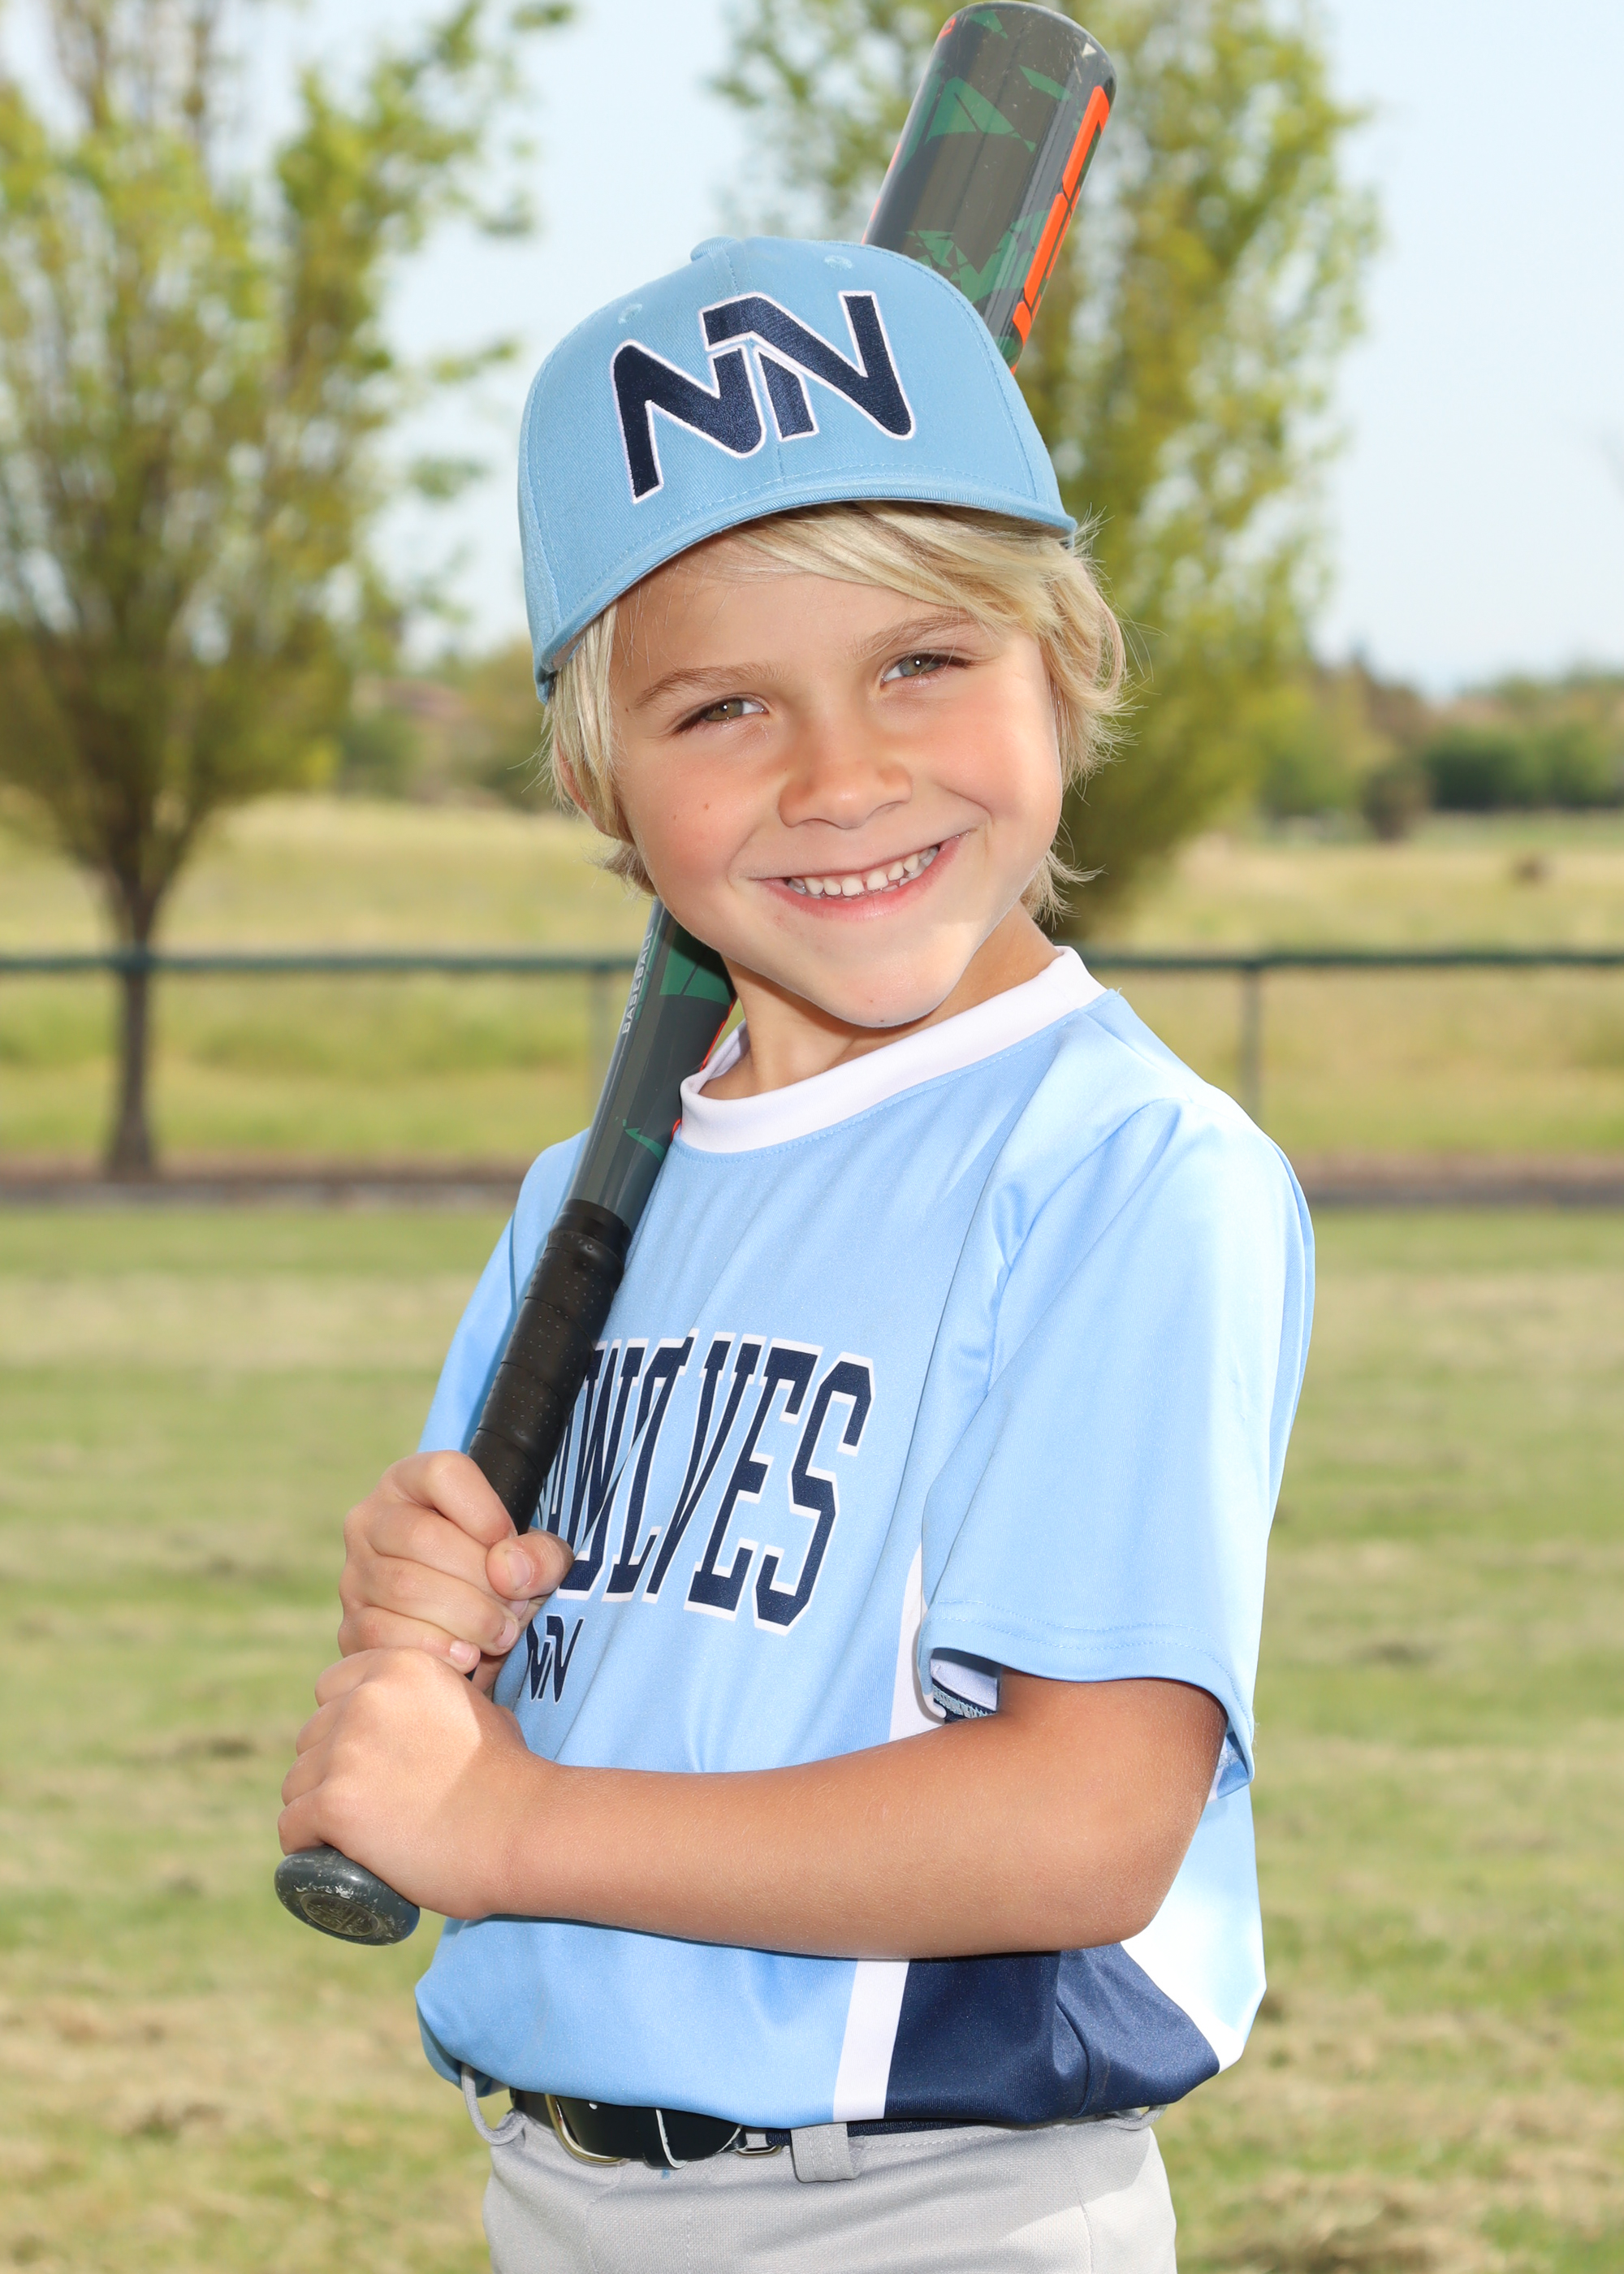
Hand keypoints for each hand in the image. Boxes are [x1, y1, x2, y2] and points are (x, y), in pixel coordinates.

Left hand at [278, 1649, 546, 1919]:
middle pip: (310, 1737)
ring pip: (296, 1783)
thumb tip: (417, 1717)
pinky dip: (305, 1845)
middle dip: (327, 1769)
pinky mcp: (334, 1803)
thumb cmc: (509, 1777)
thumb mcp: (475, 1708)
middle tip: (365, 1805)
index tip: (362, 1759)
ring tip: (350, 1835)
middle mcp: (366, 1698)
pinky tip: (327, 1855)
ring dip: (315, 1808)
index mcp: (400, 1666)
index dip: (341, 1725)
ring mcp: (346, 1750)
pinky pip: (291, 1826)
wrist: (523, 1829)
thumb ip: (435, 1700)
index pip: (331, 1688)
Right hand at [338, 1452, 573, 1692]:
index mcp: (412, 1483)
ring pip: (404, 1588)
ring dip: (466, 1618)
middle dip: (481, 1579)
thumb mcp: (535, 1560)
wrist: (470, 1639)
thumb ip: (540, 1556)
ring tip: (500, 1633)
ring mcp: (355, 1574)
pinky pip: (384, 1634)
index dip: (486, 1512)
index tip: (509, 1547)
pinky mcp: (350, 1626)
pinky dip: (435, 1649)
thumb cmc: (501, 1582)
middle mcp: (371, 1520)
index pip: (442, 1473)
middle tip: (515, 1608)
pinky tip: (467, 1656)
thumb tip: (508, 1571)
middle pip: (422, 1536)